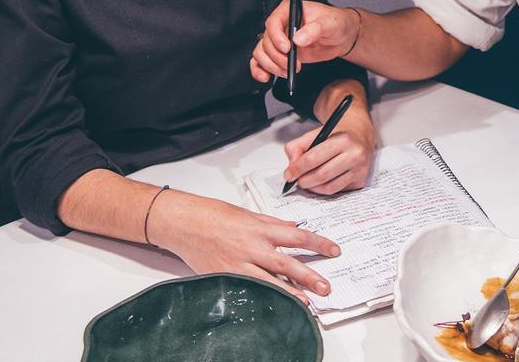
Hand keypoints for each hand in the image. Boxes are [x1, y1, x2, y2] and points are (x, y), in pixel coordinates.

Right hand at [148, 190, 340, 302]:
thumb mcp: (247, 213)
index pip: (297, 236)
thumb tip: (293, 228)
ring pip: (269, 281)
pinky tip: (273, 305)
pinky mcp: (226, 276)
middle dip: (309, 276)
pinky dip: (262, 297)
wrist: (183, 223)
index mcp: (260, 228)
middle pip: (287, 263)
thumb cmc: (213, 214)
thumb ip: (272, 223)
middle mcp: (252, 246)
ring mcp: (238, 263)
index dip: (318, 243)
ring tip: (306, 303)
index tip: (334, 250)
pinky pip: (248, 289)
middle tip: (326, 287)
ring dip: (289, 293)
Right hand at [250, 0, 360, 82]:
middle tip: (291, 65)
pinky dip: (260, 69)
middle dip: (277, 56)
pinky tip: (265, 77)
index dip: (276, 36)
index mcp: (289, 10)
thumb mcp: (330, 23)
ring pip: (262, 52)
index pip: (273, 22)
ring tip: (287, 72)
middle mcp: (280, 24)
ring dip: (271, 65)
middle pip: (266, 41)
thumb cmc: (336, 23)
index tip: (287, 48)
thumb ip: (315, 29)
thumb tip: (298, 39)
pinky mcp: (280, 53)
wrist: (341, 37)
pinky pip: (261, 60)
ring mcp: (279, 39)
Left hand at [283, 104, 376, 194]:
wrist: (360, 134)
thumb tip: (292, 167)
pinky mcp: (360, 181)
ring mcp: (359, 170)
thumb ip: (298, 146)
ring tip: (307, 181)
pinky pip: (336, 191)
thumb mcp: (316, 133)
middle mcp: (354, 155)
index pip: (314, 158)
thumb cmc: (337, 135)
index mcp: (343, 140)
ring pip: (329, 187)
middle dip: (304, 180)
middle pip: (321, 175)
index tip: (288, 174)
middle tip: (297, 180)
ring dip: (313, 187)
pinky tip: (320, 182)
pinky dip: (324, 189)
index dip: (297, 168)